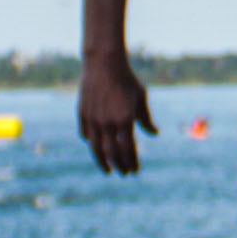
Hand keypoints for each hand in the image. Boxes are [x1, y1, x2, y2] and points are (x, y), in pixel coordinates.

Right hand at [78, 54, 155, 175]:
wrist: (104, 63)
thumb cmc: (126, 80)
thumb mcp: (141, 98)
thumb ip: (146, 119)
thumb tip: (154, 134)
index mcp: (125, 120)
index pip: (128, 150)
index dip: (132, 162)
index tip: (135, 170)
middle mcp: (107, 122)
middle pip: (112, 153)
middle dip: (119, 166)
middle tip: (124, 173)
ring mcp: (92, 119)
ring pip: (96, 148)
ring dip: (103, 162)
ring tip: (108, 170)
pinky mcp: (82, 113)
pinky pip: (85, 134)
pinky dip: (91, 143)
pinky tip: (97, 148)